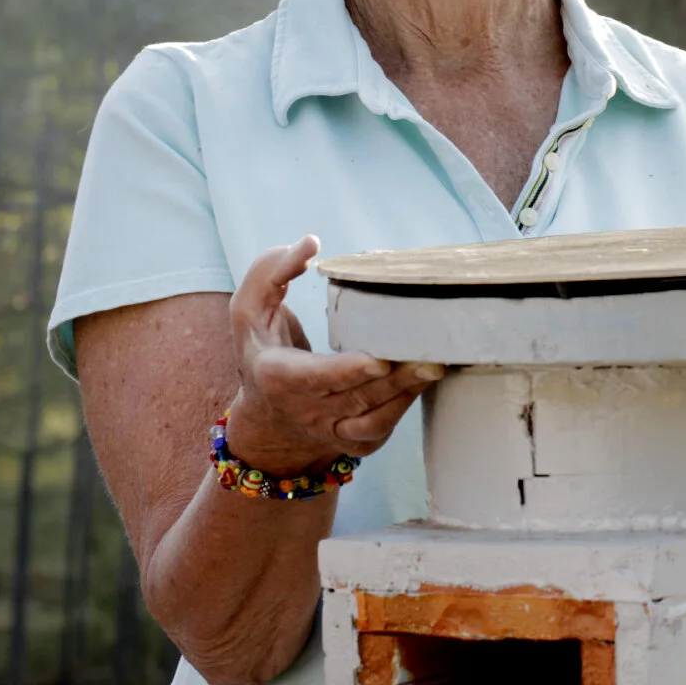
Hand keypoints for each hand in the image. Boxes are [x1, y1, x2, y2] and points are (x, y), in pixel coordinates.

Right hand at [223, 235, 444, 475]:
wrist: (266, 414)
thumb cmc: (262, 346)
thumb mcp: (249, 307)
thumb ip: (272, 270)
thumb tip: (311, 243)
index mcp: (277, 377)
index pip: (315, 378)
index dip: (347, 371)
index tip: (379, 359)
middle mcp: (304, 411)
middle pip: (355, 399)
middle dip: (395, 380)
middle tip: (432, 357)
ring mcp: (329, 432)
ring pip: (373, 420)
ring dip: (406, 394)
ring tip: (436, 366)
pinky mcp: (352, 442)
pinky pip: (381, 429)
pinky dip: (404, 408)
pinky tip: (423, 381)